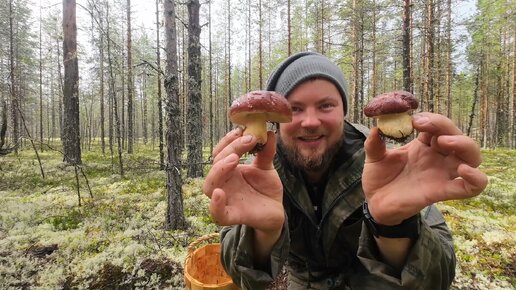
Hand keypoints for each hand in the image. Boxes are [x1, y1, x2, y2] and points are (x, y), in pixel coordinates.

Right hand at [202, 128, 283, 232]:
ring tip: (234, 159)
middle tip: (247, 140)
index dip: (228, 141)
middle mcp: (223, 183)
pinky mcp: (232, 215)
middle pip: (215, 165)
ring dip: (219, 170)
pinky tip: (220, 193)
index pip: (220, 152)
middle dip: (230, 149)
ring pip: (209, 186)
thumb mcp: (266, 167)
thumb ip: (266, 152)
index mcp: (229, 170)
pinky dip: (215, 205)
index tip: (241, 131)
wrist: (276, 210)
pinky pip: (217, 214)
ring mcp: (226, 199)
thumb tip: (268, 133)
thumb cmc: (266, 188)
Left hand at [362, 112, 487, 224]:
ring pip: (471, 157)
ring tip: (444, 141)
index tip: (414, 119)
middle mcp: (437, 158)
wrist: (375, 203)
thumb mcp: (374, 157)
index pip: (438, 126)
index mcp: (423, 146)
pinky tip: (463, 170)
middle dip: (445, 125)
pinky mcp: (442, 192)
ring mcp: (441, 174)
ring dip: (464, 145)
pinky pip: (470, 188)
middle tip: (424, 124)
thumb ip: (374, 143)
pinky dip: (476, 179)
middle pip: (457, 136)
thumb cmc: (380, 178)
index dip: (431, 119)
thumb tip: (377, 128)